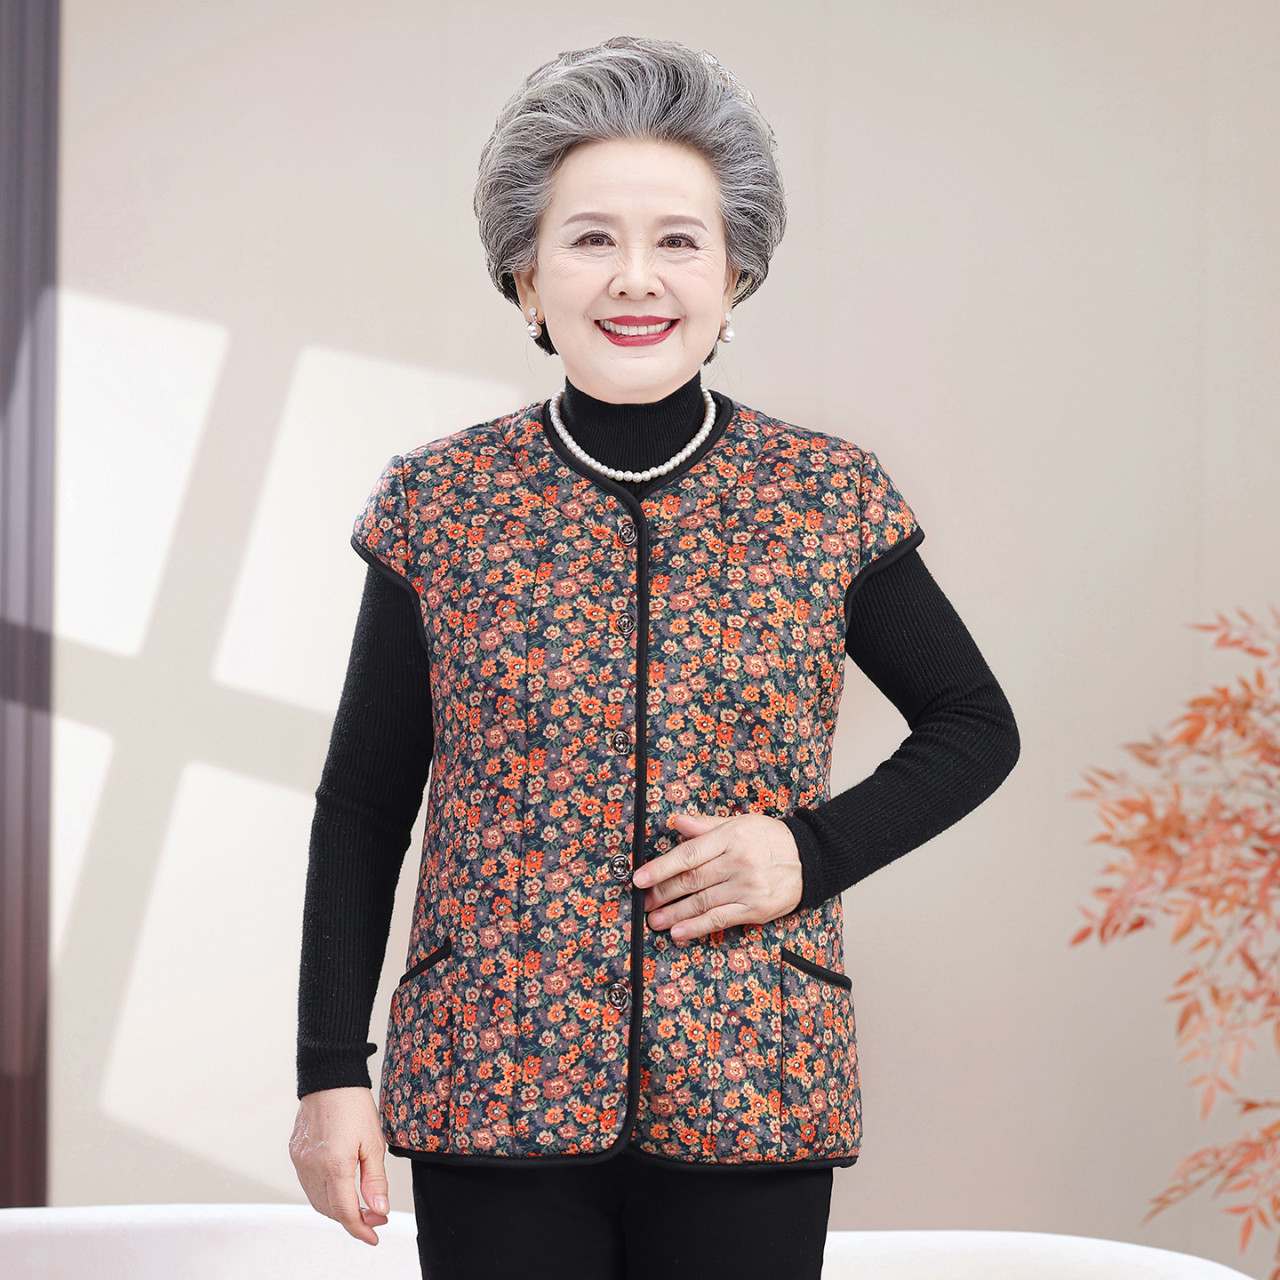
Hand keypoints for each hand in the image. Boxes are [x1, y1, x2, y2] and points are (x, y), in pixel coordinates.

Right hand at [289, 1086, 389, 1244]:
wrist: (330, 1077)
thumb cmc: (354, 1104)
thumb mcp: (374, 1142)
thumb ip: (375, 1180)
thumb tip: (379, 1209)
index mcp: (334, 1164)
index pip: (345, 1212)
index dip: (361, 1229)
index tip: (374, 1235)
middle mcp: (312, 1166)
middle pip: (330, 1210)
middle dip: (354, 1219)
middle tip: (375, 1216)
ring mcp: (300, 1161)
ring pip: (317, 1201)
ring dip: (338, 1209)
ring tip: (361, 1204)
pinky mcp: (296, 1154)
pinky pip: (309, 1185)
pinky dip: (325, 1194)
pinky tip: (341, 1188)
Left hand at [633, 811, 803, 942]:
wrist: (809, 859)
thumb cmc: (769, 839)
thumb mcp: (739, 823)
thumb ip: (706, 826)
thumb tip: (676, 822)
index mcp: (731, 837)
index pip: (689, 854)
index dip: (661, 868)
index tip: (640, 878)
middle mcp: (738, 862)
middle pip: (691, 880)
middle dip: (662, 893)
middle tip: (643, 901)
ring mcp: (747, 888)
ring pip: (702, 903)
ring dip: (673, 914)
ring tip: (654, 920)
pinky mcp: (755, 909)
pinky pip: (719, 920)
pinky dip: (696, 928)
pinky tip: (678, 932)